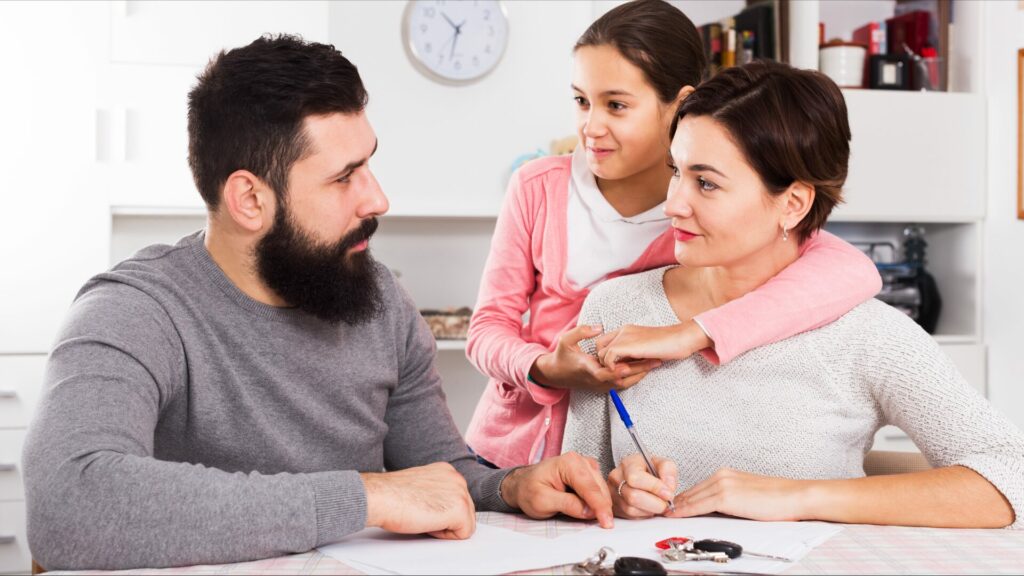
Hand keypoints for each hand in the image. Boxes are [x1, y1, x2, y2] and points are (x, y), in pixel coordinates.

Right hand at [362, 462, 475, 538]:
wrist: (380, 497)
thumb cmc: (391, 494)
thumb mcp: (420, 487)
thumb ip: (436, 492)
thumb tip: (441, 507)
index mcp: (447, 471)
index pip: (457, 500)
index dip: (440, 512)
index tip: (422, 507)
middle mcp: (458, 478)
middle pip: (466, 512)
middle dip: (446, 520)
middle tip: (421, 514)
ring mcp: (461, 492)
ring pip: (465, 523)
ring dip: (445, 527)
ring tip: (423, 517)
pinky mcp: (460, 510)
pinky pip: (463, 534)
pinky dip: (445, 535)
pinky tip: (427, 523)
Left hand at [499, 452, 613, 527]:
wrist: (523, 484)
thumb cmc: (529, 490)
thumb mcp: (542, 501)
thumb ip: (567, 504)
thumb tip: (589, 511)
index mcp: (568, 463)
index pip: (590, 488)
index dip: (600, 507)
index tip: (607, 523)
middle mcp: (580, 461)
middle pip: (599, 488)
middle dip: (602, 508)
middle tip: (602, 525)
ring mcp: (585, 466)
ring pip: (602, 489)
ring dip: (601, 505)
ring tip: (592, 517)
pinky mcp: (588, 474)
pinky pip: (599, 489)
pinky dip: (599, 501)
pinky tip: (592, 510)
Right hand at [530, 325, 661, 391]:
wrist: (556, 374)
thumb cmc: (562, 356)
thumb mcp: (566, 340)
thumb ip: (581, 332)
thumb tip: (598, 327)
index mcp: (588, 370)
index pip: (605, 373)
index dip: (618, 370)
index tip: (630, 364)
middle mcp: (596, 381)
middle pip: (622, 379)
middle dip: (640, 370)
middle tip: (656, 361)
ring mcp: (601, 386)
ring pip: (625, 383)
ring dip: (641, 374)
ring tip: (656, 363)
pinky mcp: (605, 387)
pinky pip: (623, 384)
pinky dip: (635, 377)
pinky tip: (645, 367)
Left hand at [595, 321, 711, 371]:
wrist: (682, 338)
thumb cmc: (670, 345)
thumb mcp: (647, 348)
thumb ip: (635, 354)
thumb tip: (626, 367)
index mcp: (627, 330)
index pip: (605, 341)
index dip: (607, 356)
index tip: (616, 366)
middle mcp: (623, 331)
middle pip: (599, 347)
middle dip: (604, 362)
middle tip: (618, 373)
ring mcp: (624, 337)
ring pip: (601, 354)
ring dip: (609, 367)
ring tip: (624, 374)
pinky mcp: (627, 345)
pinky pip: (608, 358)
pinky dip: (612, 368)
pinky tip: (625, 372)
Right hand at [608, 453, 676, 518]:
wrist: (643, 478)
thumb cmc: (652, 470)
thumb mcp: (663, 464)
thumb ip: (668, 471)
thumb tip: (668, 487)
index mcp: (628, 463)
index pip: (635, 478)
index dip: (654, 487)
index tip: (668, 494)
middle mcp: (616, 478)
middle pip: (633, 496)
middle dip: (655, 503)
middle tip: (666, 503)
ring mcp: (613, 494)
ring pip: (631, 510)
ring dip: (650, 510)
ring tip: (657, 504)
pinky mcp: (615, 508)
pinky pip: (630, 517)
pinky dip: (644, 515)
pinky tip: (649, 507)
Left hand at [668, 468, 810, 521]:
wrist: (795, 496)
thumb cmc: (778, 498)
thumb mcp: (747, 494)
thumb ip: (729, 498)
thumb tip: (716, 510)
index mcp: (726, 474)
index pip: (698, 488)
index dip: (683, 499)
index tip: (672, 507)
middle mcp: (722, 476)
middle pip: (691, 492)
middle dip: (676, 503)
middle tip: (660, 511)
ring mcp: (723, 484)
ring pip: (692, 498)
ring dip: (677, 507)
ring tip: (663, 515)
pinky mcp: (726, 496)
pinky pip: (699, 505)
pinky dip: (685, 511)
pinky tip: (676, 515)